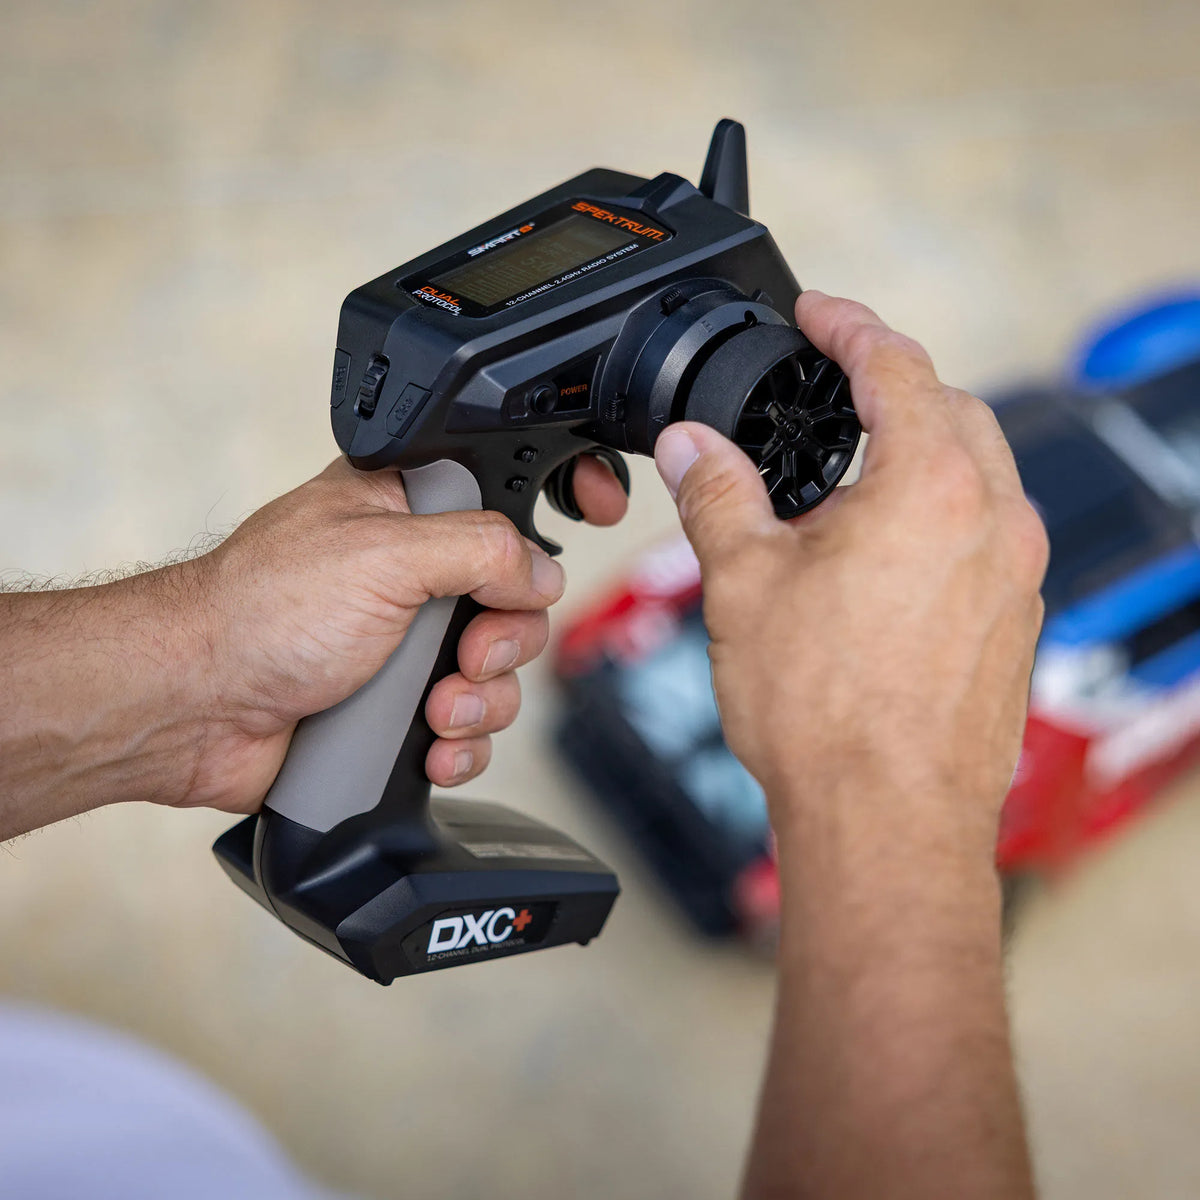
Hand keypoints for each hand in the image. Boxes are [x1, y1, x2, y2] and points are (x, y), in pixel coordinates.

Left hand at [0, 452, 626, 837]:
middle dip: (506, 640)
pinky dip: (460, 747)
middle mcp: (411, 573)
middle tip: (466, 653)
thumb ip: (483, 549)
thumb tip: (542, 572)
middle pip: (519, 600)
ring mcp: (405, 645)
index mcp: (406, 509)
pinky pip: (468, 730)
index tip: (599, 508)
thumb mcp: (386, 554)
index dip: (559, 495)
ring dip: (481, 702)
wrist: (195, 710)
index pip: (507, 486)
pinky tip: (427, 749)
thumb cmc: (260, 613)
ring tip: (433, 713)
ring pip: (499, 673)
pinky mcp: (397, 709)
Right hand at [654, 291, 1047, 858]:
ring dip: (919, 451)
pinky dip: (940, 514)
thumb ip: (716, 494)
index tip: (818, 314)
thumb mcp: (743, 581)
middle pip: (950, 408)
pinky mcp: (1015, 623)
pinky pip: (986, 534)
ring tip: (847, 478)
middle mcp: (994, 520)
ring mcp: (1015, 575)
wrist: (887, 819)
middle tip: (830, 388)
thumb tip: (690, 447)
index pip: (894, 364)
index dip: (848, 326)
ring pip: (978, 472)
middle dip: (890, 384)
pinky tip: (883, 554)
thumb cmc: (825, 712)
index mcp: (931, 486)